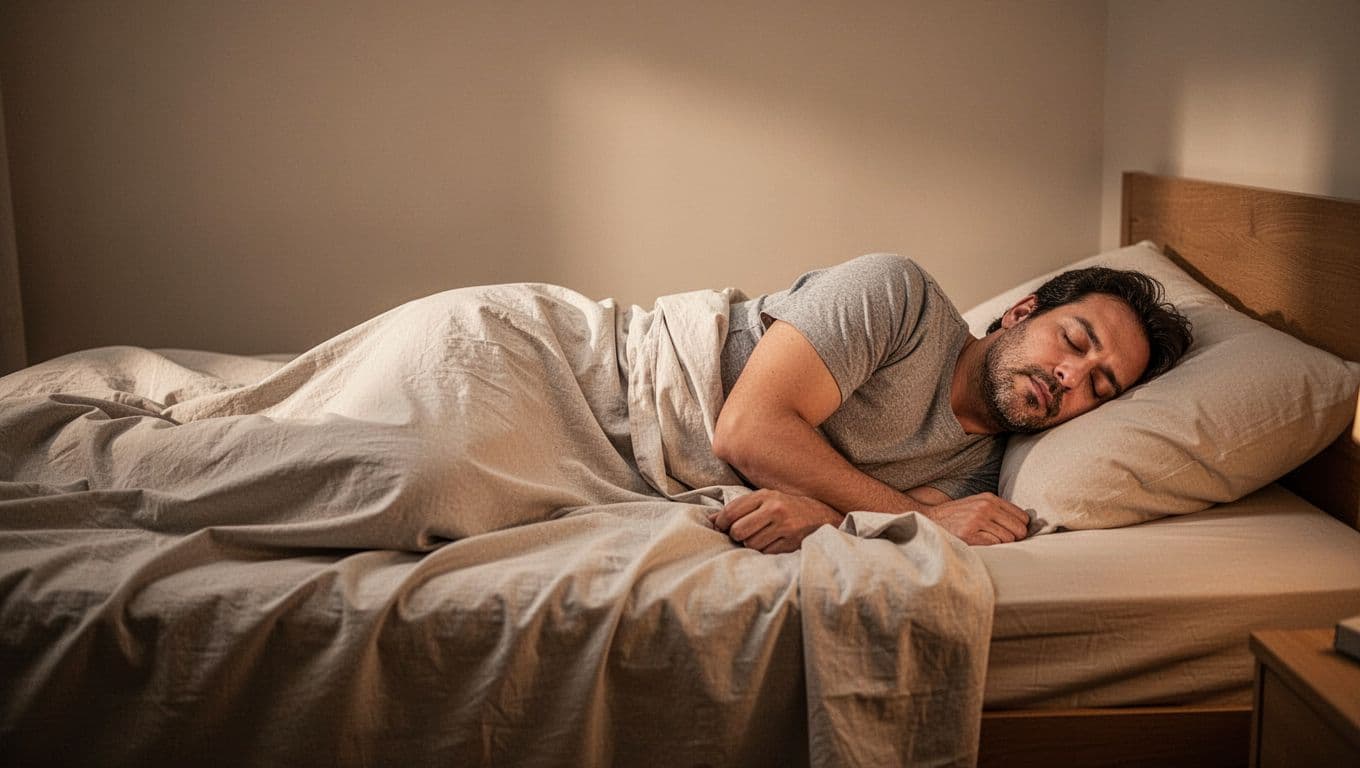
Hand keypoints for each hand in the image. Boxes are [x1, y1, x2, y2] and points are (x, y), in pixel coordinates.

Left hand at [710, 489, 844, 553]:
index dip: (720, 523)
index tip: (720, 527)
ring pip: (750, 544)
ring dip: (750, 544)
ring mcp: (784, 527)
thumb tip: (709, 520)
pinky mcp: (791, 543)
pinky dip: (763, 551)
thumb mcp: (765, 499)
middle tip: (742, 534)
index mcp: (765, 495)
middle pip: (738, 531)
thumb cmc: (787, 506)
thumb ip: (739, 508)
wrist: (823, 515)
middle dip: (736, 535)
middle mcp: (775, 509)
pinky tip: (771, 543)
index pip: (731, 511)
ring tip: (760, 537)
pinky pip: (765, 553)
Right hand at [922, 492, 1029, 545]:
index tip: (1012, 533)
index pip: (1022, 516)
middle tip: (1002, 540)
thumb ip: (998, 511)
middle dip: (1014, 538)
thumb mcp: (978, 505)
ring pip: (1008, 539)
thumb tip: (1025, 527)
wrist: (930, 519)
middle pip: (1019, 529)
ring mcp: (977, 520)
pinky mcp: (969, 534)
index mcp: (989, 499)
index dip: (1020, 527)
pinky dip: (990, 547)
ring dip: (1000, 544)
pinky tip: (979, 543)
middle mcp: (985, 507)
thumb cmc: (957, 516)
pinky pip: (994, 545)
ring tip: (987, 540)